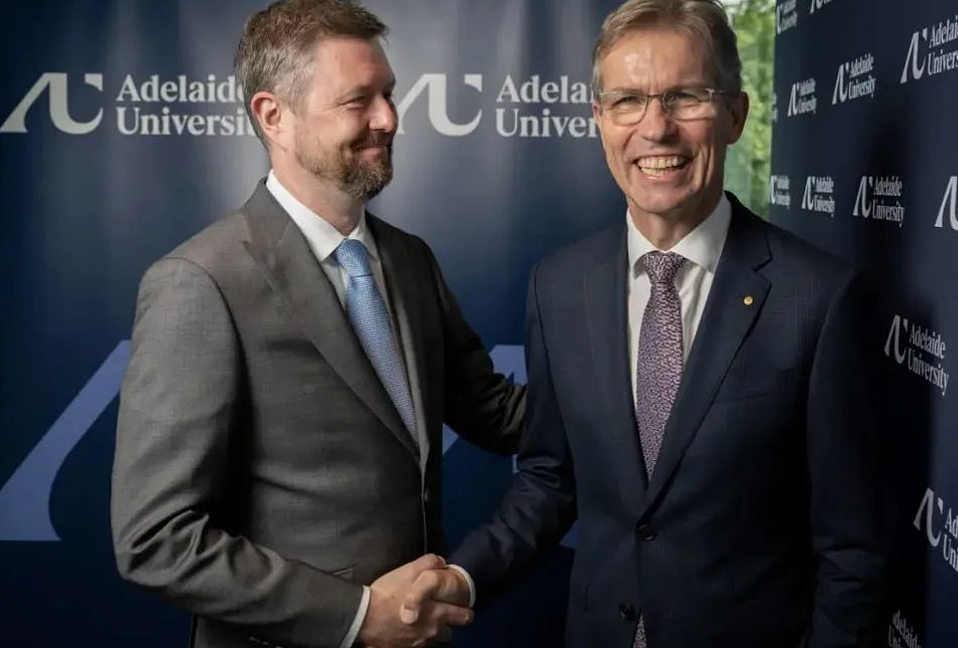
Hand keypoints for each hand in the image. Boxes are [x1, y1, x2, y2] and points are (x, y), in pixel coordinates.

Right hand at [358, 554, 472, 647]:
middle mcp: (432, 632)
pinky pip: (417, 646)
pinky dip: (416, 639)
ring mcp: (418, 643)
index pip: (464, 617)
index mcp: (438, 613)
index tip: (460, 607)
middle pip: (450, 633)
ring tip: (423, 623)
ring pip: (434, 641)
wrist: (364, 617)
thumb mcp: (408, 571)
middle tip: (443, 616)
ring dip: (432, 633)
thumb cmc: (388, 594)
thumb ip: (428, 563)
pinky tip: (408, 631)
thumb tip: (441, 561)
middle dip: (449, 625)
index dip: (464, 612)